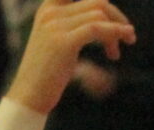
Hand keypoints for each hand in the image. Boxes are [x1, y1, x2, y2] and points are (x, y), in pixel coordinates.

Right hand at [10, 0, 136, 113]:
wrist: (28, 97)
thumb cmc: (46, 72)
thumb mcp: (57, 39)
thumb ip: (75, 22)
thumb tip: (105, 10)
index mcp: (48, 8)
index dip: (100, 1)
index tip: (111, 14)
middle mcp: (50, 13)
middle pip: (97, 2)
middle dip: (116, 18)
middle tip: (126, 36)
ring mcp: (55, 26)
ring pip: (100, 15)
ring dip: (116, 31)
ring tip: (115, 52)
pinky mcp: (64, 42)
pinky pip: (98, 29)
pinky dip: (115, 35)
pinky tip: (116, 52)